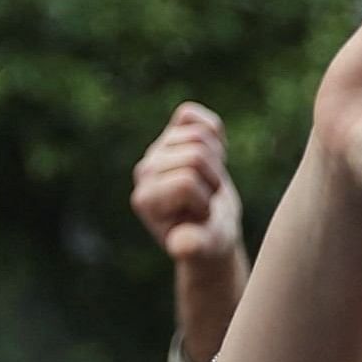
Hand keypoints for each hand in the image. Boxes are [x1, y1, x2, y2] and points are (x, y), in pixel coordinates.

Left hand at [131, 103, 245, 267]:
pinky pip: (192, 114)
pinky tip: (212, 155)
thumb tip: (180, 245)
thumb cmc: (209, 241)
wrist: (211, 229)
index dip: (205, 199)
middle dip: (213, 179)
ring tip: (209, 182)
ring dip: (216, 160)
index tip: (202, 216)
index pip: (186, 181)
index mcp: (146, 199)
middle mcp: (145, 172)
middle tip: (207, 199)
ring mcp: (157, 150)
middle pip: (196, 155)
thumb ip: (195, 246)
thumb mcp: (208, 247)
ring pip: (199, 134)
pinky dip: (212, 131)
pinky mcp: (171, 134)